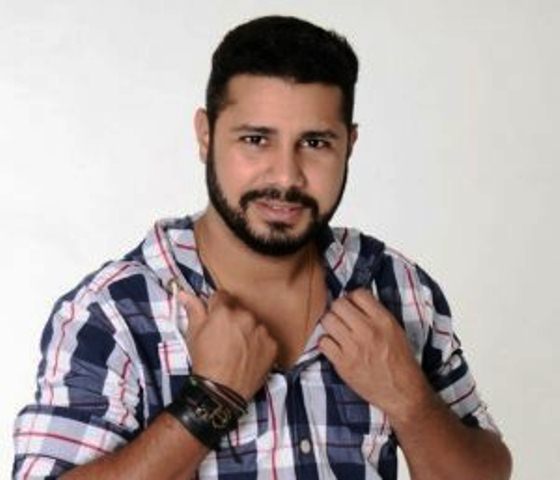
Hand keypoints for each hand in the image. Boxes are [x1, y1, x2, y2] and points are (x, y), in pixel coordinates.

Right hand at [178, 290, 277, 400]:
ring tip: (236, 349)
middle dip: (233, 319)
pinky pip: (265, 338)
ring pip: (253, 323)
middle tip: (224, 337)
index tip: (215, 317)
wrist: (221, 392)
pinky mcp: (272, 345)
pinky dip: (258, 345)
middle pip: (239, 310)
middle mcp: (245, 317)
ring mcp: (261, 331)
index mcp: (224, 311)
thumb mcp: (193, 334)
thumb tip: (185, 294)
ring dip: (247, 331)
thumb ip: (193, 310)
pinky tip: (248, 356)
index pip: (222, 296)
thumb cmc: (205, 363)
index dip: (216, 307)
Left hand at [318, 288, 433, 420]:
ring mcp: (354, 347)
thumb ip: (376, 314)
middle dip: (338, 309)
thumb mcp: (396, 330)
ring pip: (327, 320)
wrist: (403, 393)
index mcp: (384, 320)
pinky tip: (334, 347)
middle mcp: (368, 331)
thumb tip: (354, 301)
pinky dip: (326, 343)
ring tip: (336, 331)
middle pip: (338, 304)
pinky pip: (323, 342)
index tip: (351, 306)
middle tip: (341, 318)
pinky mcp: (343, 364)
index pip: (358, 294)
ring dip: (330, 324)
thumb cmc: (400, 362)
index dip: (352, 298)